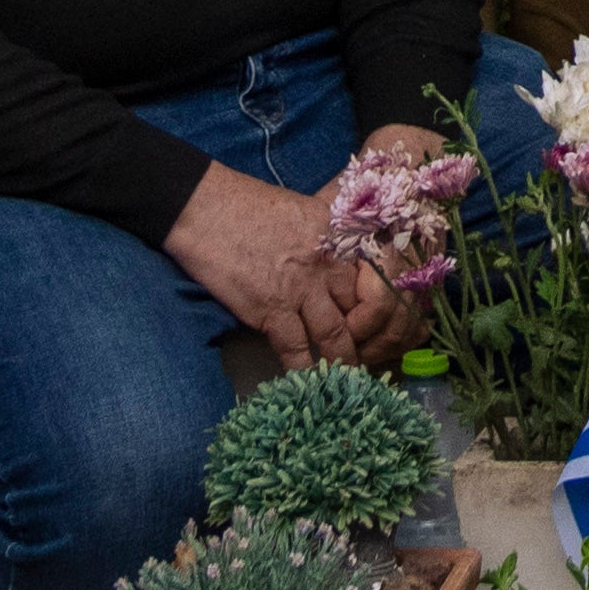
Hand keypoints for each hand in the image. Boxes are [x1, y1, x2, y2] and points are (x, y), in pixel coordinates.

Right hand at [165, 164, 385, 368]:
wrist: (204, 208)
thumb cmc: (248, 206)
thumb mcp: (306, 212)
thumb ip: (329, 239)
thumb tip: (341, 266)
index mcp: (342, 235)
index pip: (376, 278)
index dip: (382, 305)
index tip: (384, 323)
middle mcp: (330, 263)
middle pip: (363, 310)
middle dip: (369, 339)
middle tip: (374, 360)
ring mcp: (302, 288)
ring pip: (335, 336)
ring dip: (342, 362)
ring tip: (347, 382)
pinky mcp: (271, 308)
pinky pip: (295, 348)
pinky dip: (303, 369)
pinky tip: (308, 383)